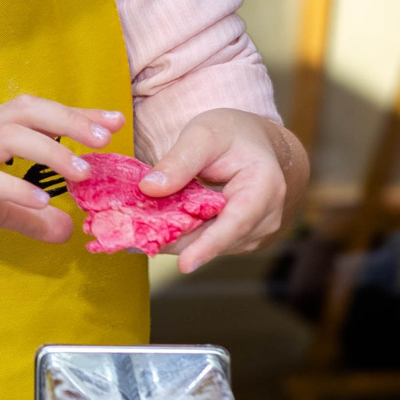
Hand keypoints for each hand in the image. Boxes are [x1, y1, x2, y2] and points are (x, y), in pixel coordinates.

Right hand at [0, 96, 123, 248]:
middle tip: (106, 136)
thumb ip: (24, 216)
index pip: (35, 113)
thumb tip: (67, 229)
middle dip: (70, 120)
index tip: (110, 121)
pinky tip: (41, 204)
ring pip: (9, 136)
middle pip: (26, 111)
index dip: (74, 114)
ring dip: (50, 151)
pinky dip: (15, 188)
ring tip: (82, 172)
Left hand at [142, 108, 306, 272]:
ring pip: (209, 244)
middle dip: (177, 243)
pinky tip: (152, 230)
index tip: (184, 264)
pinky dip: (181, 237)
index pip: (237, 221)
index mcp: (264, 186)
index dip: (209, 245)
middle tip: (133, 242)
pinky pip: (206, 242)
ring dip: (175, 240)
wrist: (253, 142)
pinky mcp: (238, 238)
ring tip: (135, 234)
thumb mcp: (203, 134)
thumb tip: (149, 188)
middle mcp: (266, 216)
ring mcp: (254, 231)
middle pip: (218, 239)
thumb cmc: (231, 134)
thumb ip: (179, 160)